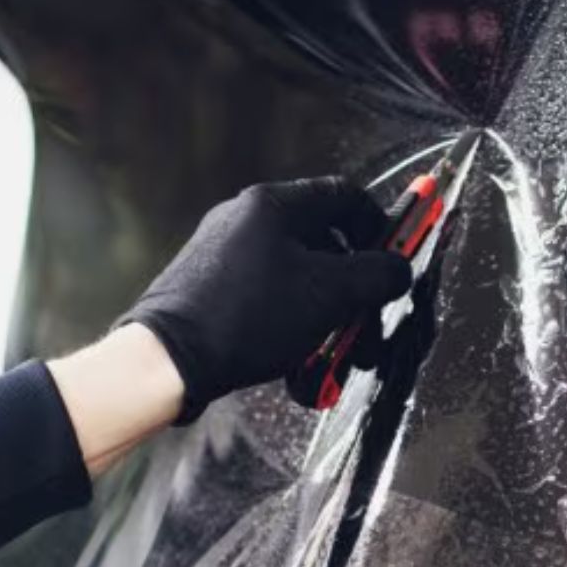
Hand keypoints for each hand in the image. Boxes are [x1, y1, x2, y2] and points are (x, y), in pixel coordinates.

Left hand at [117, 177, 413, 420]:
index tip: (393, 265)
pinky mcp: (211, 289)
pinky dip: (291, 330)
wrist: (168, 360)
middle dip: (354, 295)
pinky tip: (296, 370)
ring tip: (335, 362)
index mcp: (274, 204)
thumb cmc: (247, 317)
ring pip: (298, 280)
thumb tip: (398, 270)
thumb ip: (376, 276)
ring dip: (327, 321)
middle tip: (368, 334)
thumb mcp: (329, 295)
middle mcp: (246, 219)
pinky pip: (268, 301)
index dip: (380, 228)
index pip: (345, 196)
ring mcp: (225, 254)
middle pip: (324, 246)